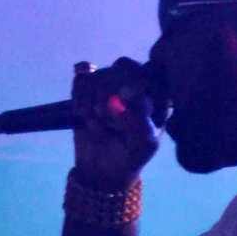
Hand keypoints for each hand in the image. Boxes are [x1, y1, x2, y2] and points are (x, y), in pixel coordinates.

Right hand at [71, 58, 163, 188]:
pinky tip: (81, 114)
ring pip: (99, 73)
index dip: (137, 82)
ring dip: (91, 100)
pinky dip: (78, 95)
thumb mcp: (142, 146)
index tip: (124, 98)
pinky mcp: (89, 86)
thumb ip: (137, 123)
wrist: (101, 170)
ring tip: (94, 124)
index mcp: (158, 95)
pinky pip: (82, 76)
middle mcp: (136, 83)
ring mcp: (112, 82)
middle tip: (101, 112)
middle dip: (109, 90)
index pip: (152, 72)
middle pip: (124, 65)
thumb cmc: (130, 157)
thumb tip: (115, 100)